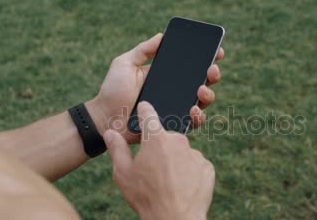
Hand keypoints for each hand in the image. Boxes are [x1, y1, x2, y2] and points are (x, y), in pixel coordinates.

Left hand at [87, 33, 223, 143]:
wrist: (104, 117)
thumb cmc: (112, 90)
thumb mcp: (125, 63)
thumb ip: (143, 50)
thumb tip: (162, 35)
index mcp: (166, 75)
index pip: (191, 65)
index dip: (206, 58)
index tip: (217, 51)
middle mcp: (174, 91)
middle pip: (203, 81)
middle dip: (213, 74)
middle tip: (211, 69)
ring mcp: (176, 108)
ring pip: (202, 102)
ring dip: (208, 94)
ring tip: (201, 89)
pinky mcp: (173, 125)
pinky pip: (192, 122)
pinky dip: (198, 116)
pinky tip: (193, 108)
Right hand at [103, 102, 214, 219]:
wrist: (176, 218)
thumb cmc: (147, 196)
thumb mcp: (123, 173)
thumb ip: (117, 149)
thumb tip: (110, 133)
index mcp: (156, 138)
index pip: (149, 114)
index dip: (144, 110)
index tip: (144, 108)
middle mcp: (178, 141)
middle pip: (166, 137)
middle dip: (159, 148)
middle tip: (152, 168)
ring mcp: (195, 154)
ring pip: (182, 152)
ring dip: (175, 161)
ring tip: (167, 182)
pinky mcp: (206, 167)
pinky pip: (195, 165)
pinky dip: (189, 172)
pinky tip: (181, 186)